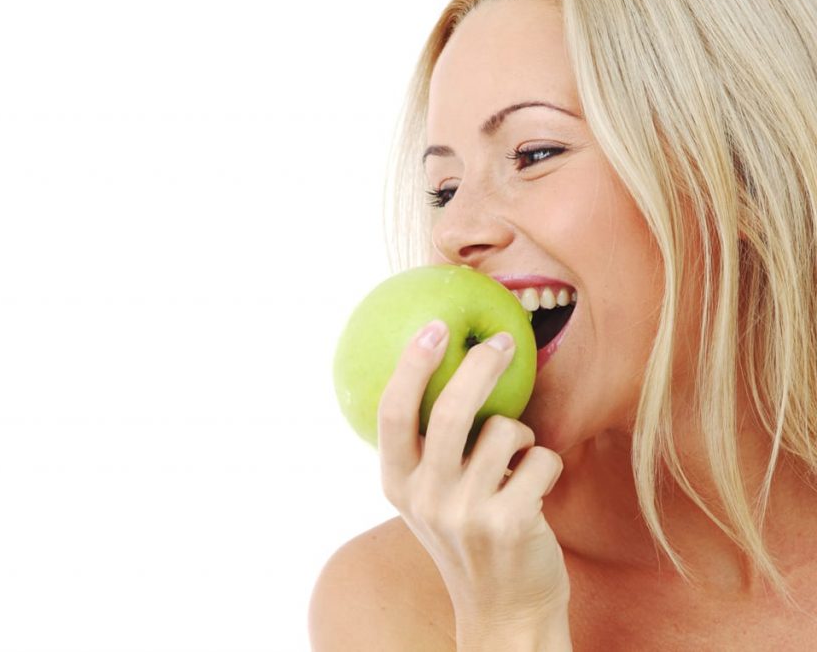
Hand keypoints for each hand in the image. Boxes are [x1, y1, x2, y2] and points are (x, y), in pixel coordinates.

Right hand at [378, 319, 569, 646]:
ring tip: (515, 465)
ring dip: (522, 436)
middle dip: (481, 365)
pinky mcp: (510, 523)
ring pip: (507, 431)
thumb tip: (446, 370)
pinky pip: (541, 457)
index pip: (393, 412)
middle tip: (502, 343)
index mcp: (398, 485)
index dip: (413, 365)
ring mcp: (466, 513)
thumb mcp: (429, 500)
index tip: (435, 327)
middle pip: (452, 410)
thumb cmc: (470, 539)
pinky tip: (536, 491)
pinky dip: (546, 464)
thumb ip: (428, 451)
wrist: (505, 612)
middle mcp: (426, 498)